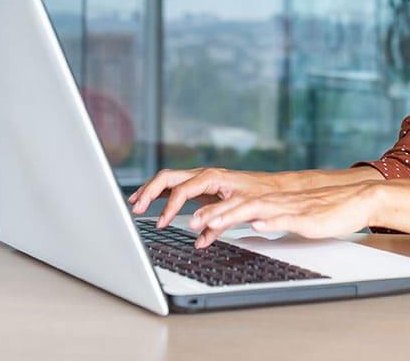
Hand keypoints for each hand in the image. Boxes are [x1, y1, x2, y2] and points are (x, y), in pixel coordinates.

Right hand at [128, 167, 283, 227]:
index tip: (161, 223)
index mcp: (211, 177)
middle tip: (137, 209)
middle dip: (149, 192)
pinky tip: (150, 203)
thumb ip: (217, 220)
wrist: (273, 188)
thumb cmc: (260, 196)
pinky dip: (161, 194)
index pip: (181, 190)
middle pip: (167, 178)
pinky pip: (175, 187)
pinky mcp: (202, 186)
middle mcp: (203, 175)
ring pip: (168, 180)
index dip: (169, 207)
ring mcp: (201, 179)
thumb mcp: (241, 209)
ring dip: (150, 191)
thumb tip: (197, 234)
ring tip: (135, 204)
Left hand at [187, 182, 384, 246]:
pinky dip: (270, 221)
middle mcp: (278, 202)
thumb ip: (273, 219)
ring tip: (212, 223)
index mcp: (274, 202)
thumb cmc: (328, 211)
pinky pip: (286, 218)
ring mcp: (292, 209)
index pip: (238, 205)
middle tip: (190, 222)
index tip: (192, 220)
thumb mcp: (294, 217)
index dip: (214, 211)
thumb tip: (253, 224)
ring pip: (257, 209)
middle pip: (240, 205)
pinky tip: (257, 224)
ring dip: (232, 216)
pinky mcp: (307, 218)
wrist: (358, 201)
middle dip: (214, 214)